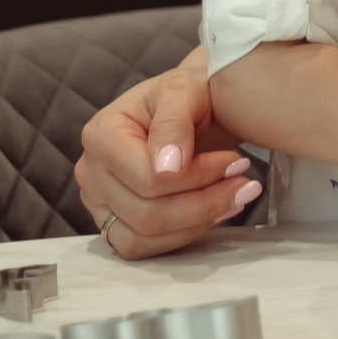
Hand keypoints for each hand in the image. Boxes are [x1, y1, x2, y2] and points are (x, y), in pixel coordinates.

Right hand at [73, 51, 260, 260]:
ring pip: (142, 237)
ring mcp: (98, 203)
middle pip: (145, 213)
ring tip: (235, 197)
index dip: (197, 177)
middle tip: (246, 184)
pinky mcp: (113, 223)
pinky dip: (183, 235)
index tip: (237, 162)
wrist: (189, 107)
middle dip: (204, 203)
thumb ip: (173, 124)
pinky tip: (214, 213)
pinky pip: (142, 248)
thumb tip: (167, 169)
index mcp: (100, 135)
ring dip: (197, 223)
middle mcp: (90, 172)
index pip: (146, 178)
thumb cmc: (185, 95)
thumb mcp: (184, 90)